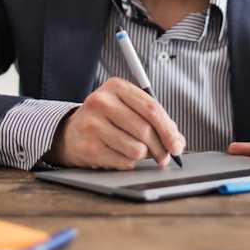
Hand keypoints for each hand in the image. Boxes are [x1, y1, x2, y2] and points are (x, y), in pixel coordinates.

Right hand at [45, 77, 185, 169]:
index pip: (152, 108)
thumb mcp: (127, 108)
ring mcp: (92, 124)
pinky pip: (124, 161)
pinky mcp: (88, 147)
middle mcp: (102, 102)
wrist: (70, 132)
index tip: (177, 145)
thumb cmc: (106, 119)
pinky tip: (122, 156)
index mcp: (116, 87)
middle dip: (161, 148)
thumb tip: (178, 142)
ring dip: (144, 156)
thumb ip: (153, 119)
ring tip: (138, 153)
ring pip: (136, 148)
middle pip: (145, 129)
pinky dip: (129, 162)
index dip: (169, 129)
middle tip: (165, 157)